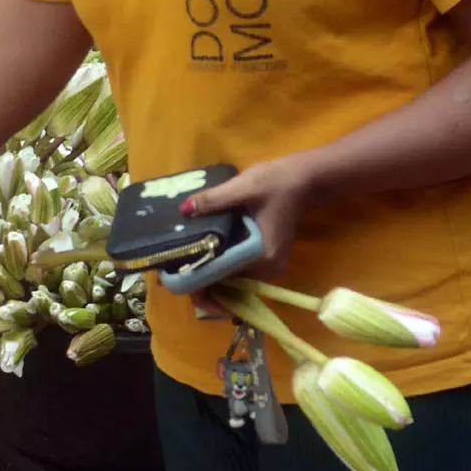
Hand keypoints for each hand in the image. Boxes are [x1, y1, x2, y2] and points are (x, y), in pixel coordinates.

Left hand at [177, 154, 318, 282]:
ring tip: (177, 268)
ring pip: (230, 285)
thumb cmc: (277, 182)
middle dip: (197, 285)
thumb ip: (214, 200)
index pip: (222, 280)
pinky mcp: (263, 262)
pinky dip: (218, 271)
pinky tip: (198, 260)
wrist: (304, 181)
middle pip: (226, 289)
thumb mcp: (243, 186)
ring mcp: (266, 269)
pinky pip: (237, 274)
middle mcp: (265, 271)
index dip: (194, 282)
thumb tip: (184, 209)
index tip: (168, 278)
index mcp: (261, 258)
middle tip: (166, 274)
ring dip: (206, 280)